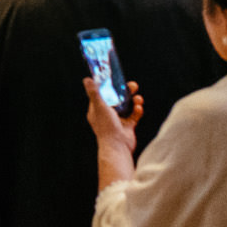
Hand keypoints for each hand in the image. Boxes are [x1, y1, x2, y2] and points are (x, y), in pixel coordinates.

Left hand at [85, 77, 142, 192]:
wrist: (118, 147)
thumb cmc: (106, 128)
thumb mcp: (99, 106)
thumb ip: (94, 93)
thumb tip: (87, 79)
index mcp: (97, 110)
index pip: (103, 94)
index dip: (110, 87)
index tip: (117, 80)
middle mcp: (107, 115)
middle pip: (117, 99)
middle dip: (126, 92)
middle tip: (133, 86)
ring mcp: (118, 120)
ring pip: (127, 106)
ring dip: (134, 100)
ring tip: (138, 99)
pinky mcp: (128, 126)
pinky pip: (134, 115)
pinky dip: (137, 111)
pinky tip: (139, 108)